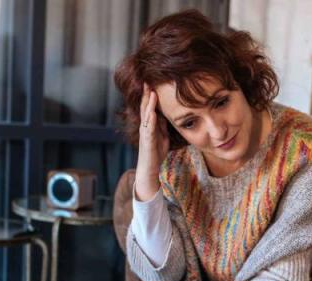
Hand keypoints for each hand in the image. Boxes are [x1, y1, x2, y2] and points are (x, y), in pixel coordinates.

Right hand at [134, 83, 170, 199]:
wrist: (150, 169)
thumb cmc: (156, 152)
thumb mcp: (163, 135)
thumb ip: (163, 124)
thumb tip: (166, 114)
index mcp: (150, 124)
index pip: (150, 106)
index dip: (151, 94)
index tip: (154, 81)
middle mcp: (145, 126)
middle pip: (146, 107)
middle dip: (147, 93)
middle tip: (148, 80)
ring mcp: (145, 133)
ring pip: (146, 115)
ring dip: (149, 104)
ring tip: (151, 92)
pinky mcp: (146, 142)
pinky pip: (148, 129)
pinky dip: (150, 121)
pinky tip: (153, 113)